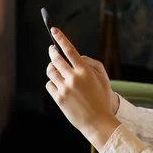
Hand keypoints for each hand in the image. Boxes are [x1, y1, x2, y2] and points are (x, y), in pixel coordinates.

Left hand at [45, 27, 120, 150]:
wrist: (97, 122)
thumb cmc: (102, 100)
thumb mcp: (103, 80)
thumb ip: (92, 65)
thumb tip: (78, 57)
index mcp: (85, 72)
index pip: (70, 50)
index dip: (61, 38)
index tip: (54, 30)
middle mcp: (73, 78)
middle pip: (56, 59)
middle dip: (52, 51)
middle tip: (51, 49)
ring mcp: (64, 89)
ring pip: (50, 71)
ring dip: (51, 67)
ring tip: (55, 68)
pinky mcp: (58, 99)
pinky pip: (49, 85)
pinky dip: (52, 82)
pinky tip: (58, 84)